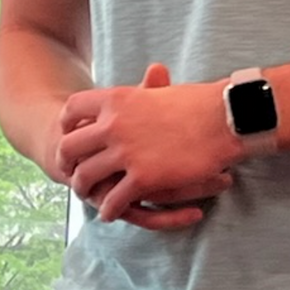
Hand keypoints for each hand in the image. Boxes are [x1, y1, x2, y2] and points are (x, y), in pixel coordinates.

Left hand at [61, 62, 234, 227]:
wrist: (223, 118)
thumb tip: (149, 77)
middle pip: (70, 146)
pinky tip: (111, 212)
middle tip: (70, 171)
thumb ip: (143, 91)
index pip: (72, 109)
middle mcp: (113, 124)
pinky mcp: (142, 178)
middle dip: (66, 161)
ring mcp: (125, 152)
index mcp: (116, 98)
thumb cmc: (198, 103)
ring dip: (83, 189)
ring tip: (87, 195)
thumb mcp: (160, 91)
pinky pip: (113, 200)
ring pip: (86, 177)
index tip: (68, 134)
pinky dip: (109, 209)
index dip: (66, 124)